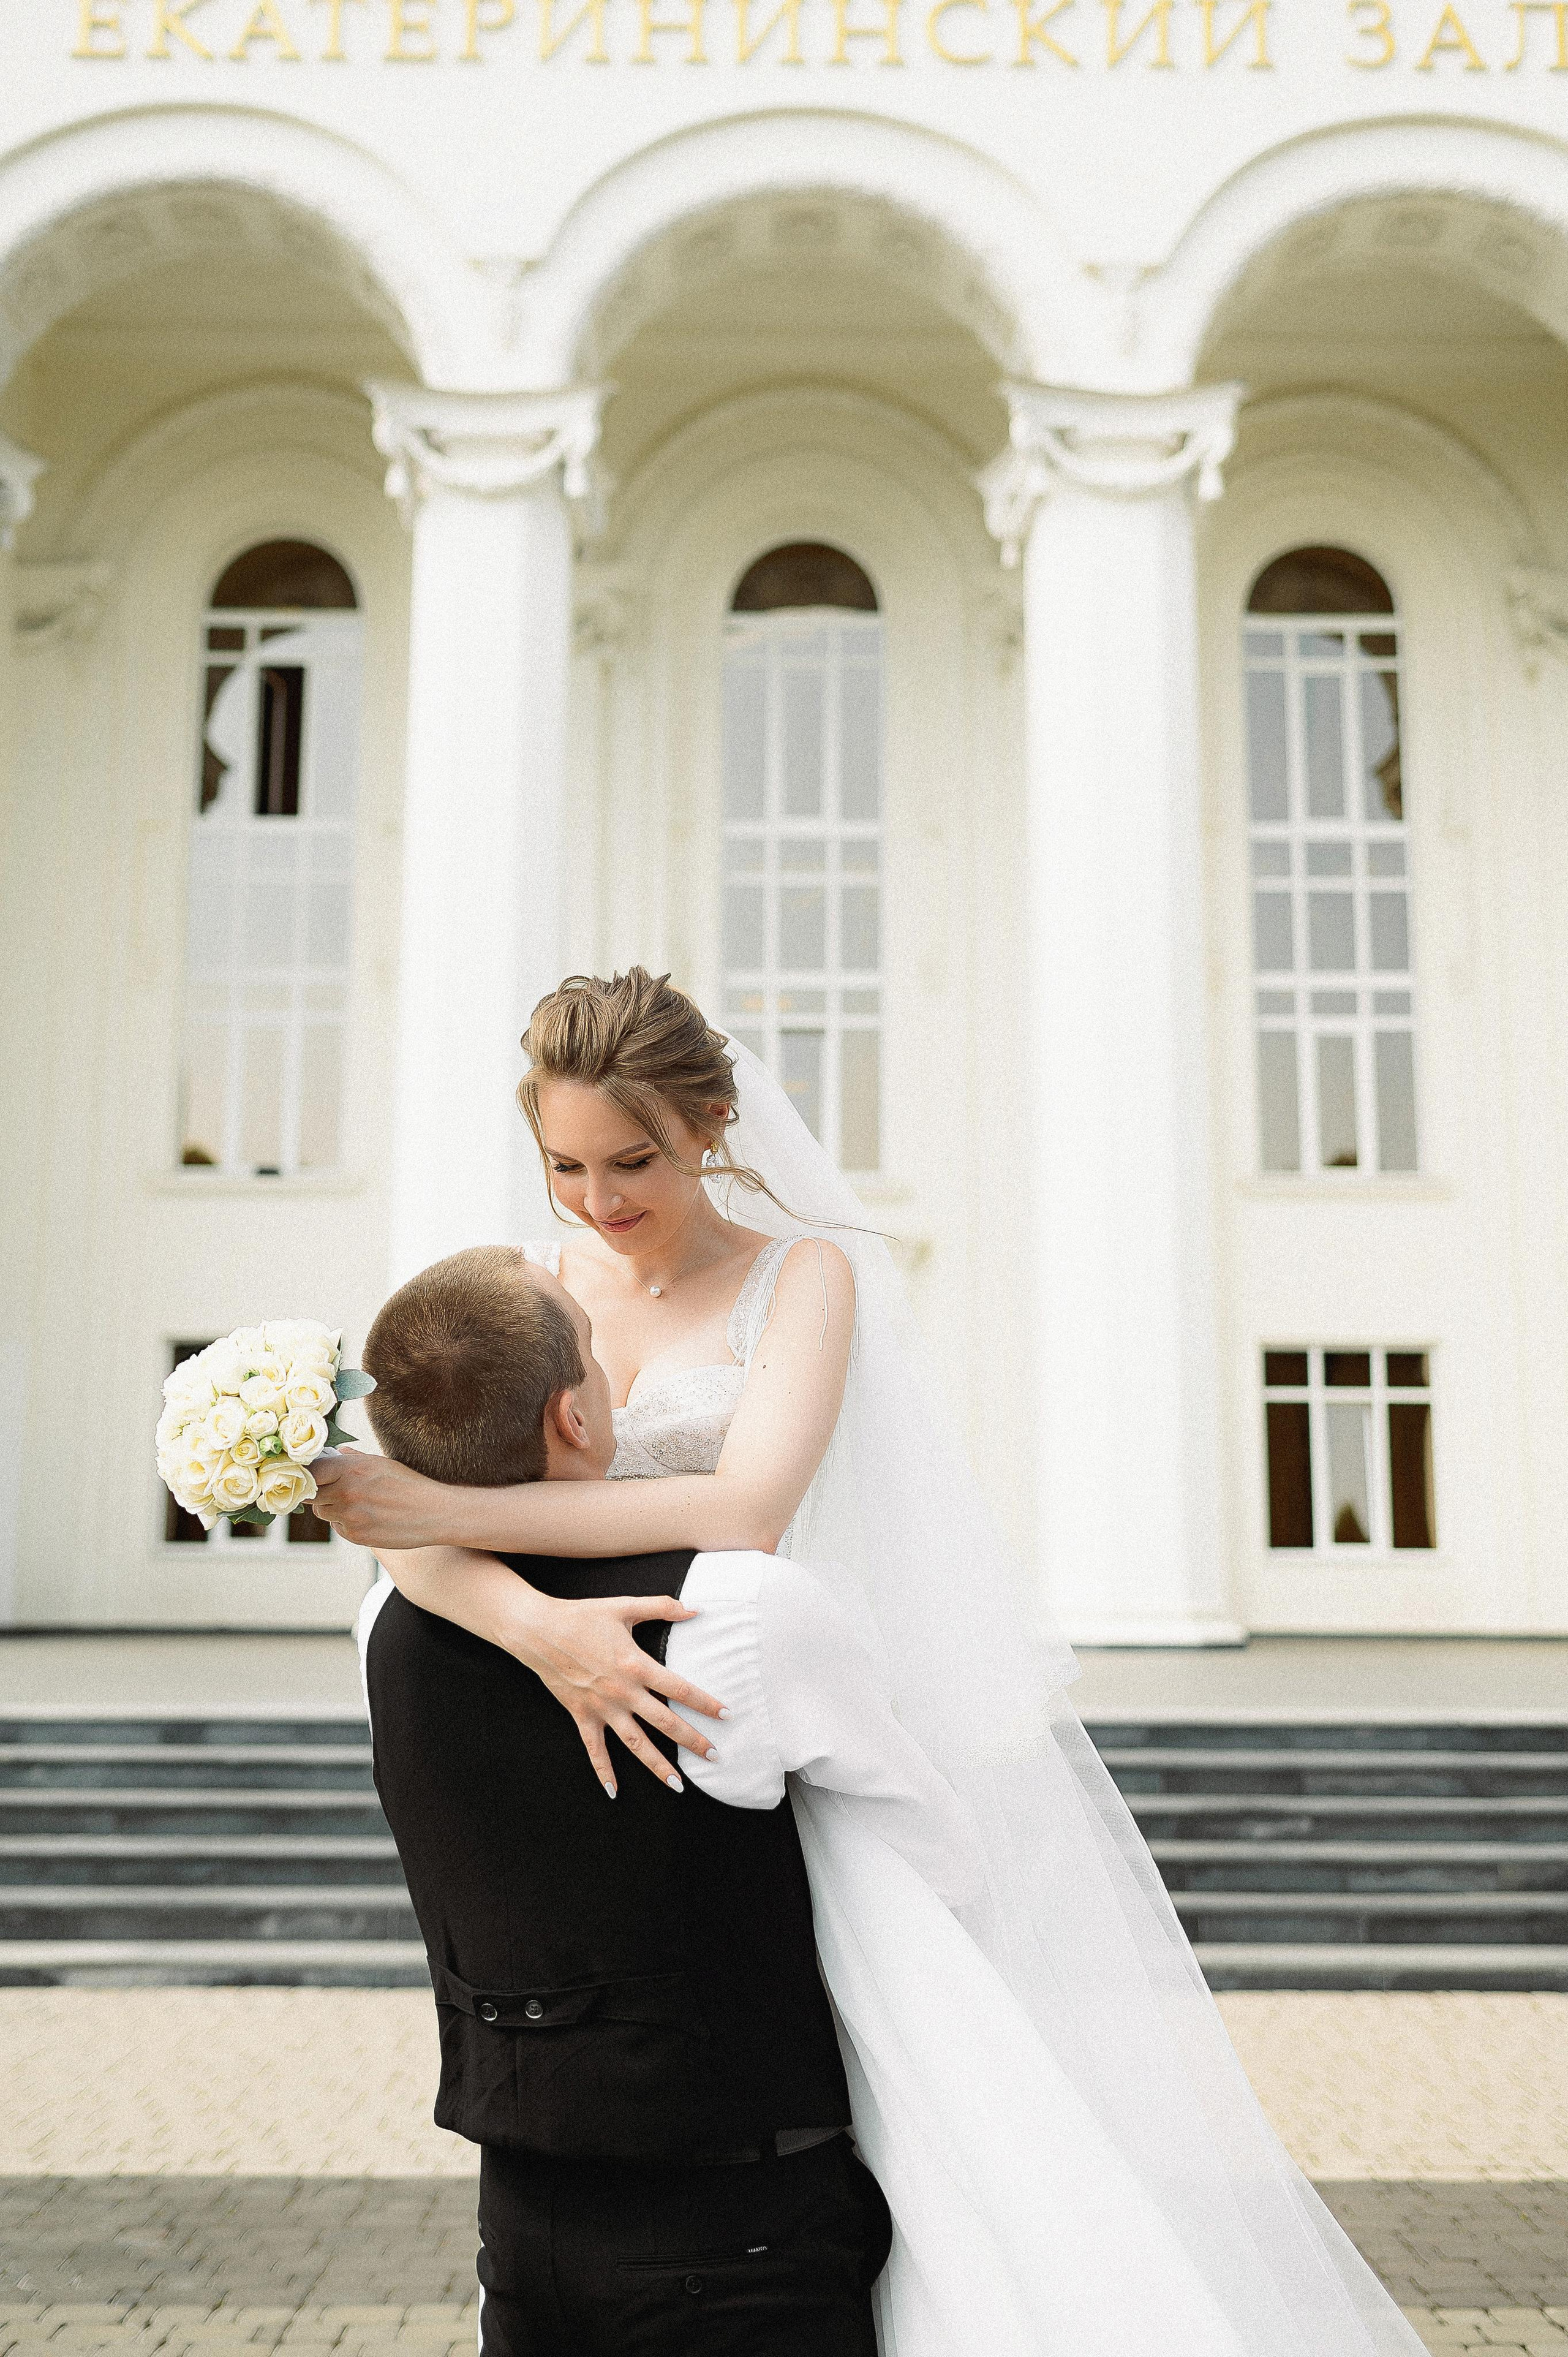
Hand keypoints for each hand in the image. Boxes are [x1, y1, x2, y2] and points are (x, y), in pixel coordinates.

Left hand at [311, 1449, 448, 1548]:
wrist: (433, 1513)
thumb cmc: (409, 1484)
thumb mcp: (381, 1464)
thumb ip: (354, 1460)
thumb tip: (336, 1453)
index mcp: (352, 1468)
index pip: (311, 1471)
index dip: (309, 1473)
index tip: (312, 1475)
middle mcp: (347, 1492)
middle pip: (312, 1494)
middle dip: (319, 1491)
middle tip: (333, 1490)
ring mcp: (350, 1516)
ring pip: (323, 1512)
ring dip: (331, 1508)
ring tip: (355, 1503)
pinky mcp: (355, 1535)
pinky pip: (338, 1527)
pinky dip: (346, 1523)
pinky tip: (367, 1517)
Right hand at [514, 1591, 728, 1798]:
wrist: (538, 1630)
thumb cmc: (583, 1616)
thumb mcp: (624, 1606)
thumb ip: (662, 1606)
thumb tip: (696, 1609)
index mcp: (636, 1665)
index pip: (679, 1689)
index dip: (705, 1703)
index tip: (727, 1715)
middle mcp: (623, 1692)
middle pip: (665, 1723)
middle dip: (692, 1741)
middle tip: (714, 1757)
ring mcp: (602, 1707)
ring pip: (636, 1744)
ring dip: (658, 1766)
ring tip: (679, 1785)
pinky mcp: (582, 1715)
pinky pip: (595, 1749)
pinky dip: (604, 1771)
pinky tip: (614, 1792)